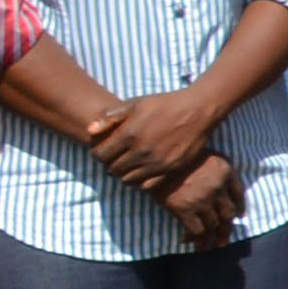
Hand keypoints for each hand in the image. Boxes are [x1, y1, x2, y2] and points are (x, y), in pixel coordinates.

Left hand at [88, 83, 225, 191]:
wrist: (198, 110)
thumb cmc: (164, 103)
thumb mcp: (136, 103)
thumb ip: (110, 117)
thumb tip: (89, 130)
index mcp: (129, 134)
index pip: (101, 154)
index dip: (98, 153)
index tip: (103, 150)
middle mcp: (141, 151)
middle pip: (112, 169)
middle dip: (109, 164)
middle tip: (115, 158)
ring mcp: (157, 162)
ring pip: (128, 180)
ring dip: (124, 174)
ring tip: (128, 165)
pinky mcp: (171, 169)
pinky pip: (148, 185)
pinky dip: (141, 181)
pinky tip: (143, 171)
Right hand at [159, 154, 241, 249]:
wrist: (153, 158)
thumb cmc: (177, 156)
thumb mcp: (204, 155)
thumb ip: (216, 171)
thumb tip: (221, 195)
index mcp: (225, 171)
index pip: (238, 194)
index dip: (239, 207)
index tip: (238, 217)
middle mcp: (218, 186)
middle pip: (228, 214)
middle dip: (226, 230)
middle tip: (222, 242)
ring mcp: (202, 199)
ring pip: (213, 225)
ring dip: (211, 239)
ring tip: (206, 247)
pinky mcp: (184, 208)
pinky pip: (195, 230)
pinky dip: (194, 239)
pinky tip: (188, 241)